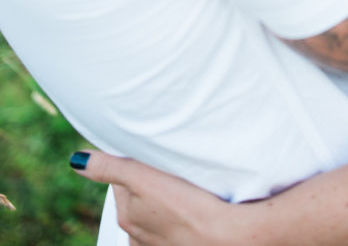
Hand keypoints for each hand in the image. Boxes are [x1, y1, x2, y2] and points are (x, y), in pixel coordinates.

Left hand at [70, 151, 236, 245]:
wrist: (223, 237)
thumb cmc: (186, 206)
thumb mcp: (144, 179)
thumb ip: (110, 168)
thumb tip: (76, 160)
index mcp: (125, 215)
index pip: (121, 179)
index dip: (137, 164)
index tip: (153, 158)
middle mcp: (136, 235)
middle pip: (137, 198)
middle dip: (149, 185)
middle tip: (171, 173)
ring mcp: (155, 245)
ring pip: (153, 215)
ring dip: (162, 204)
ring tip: (182, 192)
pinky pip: (167, 231)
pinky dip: (173, 221)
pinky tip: (187, 213)